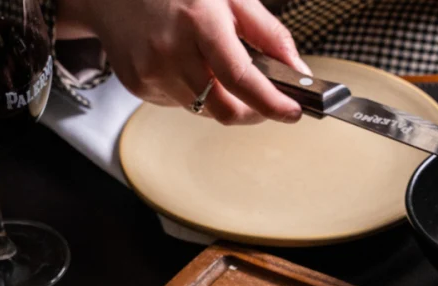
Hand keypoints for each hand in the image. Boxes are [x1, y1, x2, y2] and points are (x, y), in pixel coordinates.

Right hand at [56, 0, 310, 123]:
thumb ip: (268, 34)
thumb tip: (298, 71)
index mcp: (199, 21)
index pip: (242, 79)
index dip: (272, 103)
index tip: (292, 112)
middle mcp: (172, 49)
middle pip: (226, 109)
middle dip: (254, 113)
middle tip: (267, 101)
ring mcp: (152, 71)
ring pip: (206, 110)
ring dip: (222, 99)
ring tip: (213, 64)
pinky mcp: (139, 85)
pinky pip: (182, 104)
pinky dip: (195, 92)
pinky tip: (184, 63)